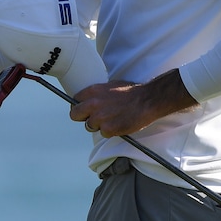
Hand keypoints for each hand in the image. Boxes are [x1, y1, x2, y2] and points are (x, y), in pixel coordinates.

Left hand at [68, 69, 196, 136]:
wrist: (146, 100)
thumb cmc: (131, 92)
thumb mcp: (109, 86)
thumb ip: (96, 94)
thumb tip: (89, 100)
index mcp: (92, 91)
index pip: (74, 100)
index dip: (79, 106)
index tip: (84, 110)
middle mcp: (92, 104)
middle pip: (74, 115)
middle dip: (82, 118)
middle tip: (92, 119)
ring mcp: (100, 117)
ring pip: (89, 126)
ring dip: (98, 126)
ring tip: (112, 119)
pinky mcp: (108, 129)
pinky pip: (103, 134)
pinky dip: (110, 132)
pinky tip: (119, 124)